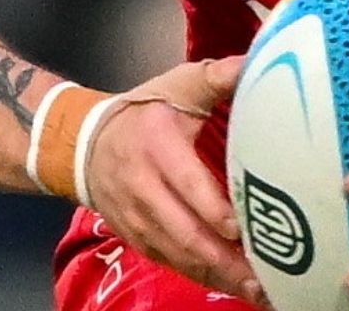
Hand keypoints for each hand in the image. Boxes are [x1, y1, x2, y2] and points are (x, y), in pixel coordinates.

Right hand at [82, 56, 266, 305]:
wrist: (83, 143)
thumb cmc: (144, 112)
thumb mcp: (176, 85)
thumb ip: (216, 76)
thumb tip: (255, 61)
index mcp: (156, 146)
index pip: (185, 182)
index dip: (211, 208)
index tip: (240, 227)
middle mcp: (143, 188)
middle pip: (183, 231)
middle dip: (223, 258)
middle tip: (265, 276)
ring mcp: (138, 219)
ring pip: (178, 255)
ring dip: (217, 275)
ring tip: (258, 290)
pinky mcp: (138, 238)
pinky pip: (170, 263)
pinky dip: (201, 277)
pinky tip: (231, 286)